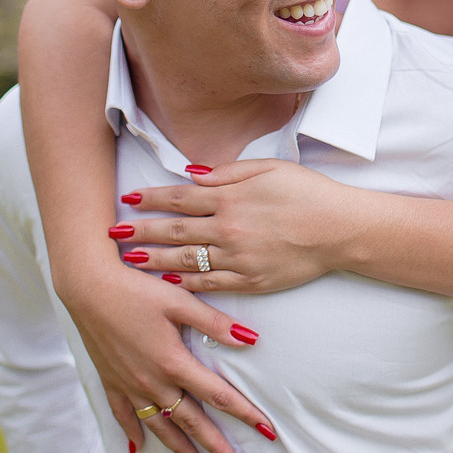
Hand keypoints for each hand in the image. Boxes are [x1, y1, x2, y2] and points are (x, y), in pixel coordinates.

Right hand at [57, 255, 274, 452]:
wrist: (87, 286)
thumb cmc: (136, 288)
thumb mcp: (179, 300)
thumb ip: (214, 323)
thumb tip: (250, 338)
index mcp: (173, 362)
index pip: (218, 396)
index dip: (246, 414)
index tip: (267, 431)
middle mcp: (152, 381)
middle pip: (191, 421)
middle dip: (215, 447)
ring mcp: (129, 385)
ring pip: (160, 426)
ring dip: (180, 450)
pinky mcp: (110, 381)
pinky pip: (123, 415)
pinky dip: (133, 433)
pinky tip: (139, 449)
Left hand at [110, 159, 358, 292]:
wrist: (340, 229)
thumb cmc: (308, 192)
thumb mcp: (269, 168)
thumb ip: (227, 172)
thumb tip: (190, 174)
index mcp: (231, 197)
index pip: (180, 197)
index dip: (151, 198)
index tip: (128, 199)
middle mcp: (228, 229)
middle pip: (174, 230)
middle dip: (141, 232)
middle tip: (113, 234)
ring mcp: (237, 258)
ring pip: (185, 260)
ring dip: (153, 260)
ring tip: (128, 261)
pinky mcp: (250, 281)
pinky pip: (209, 283)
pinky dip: (185, 283)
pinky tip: (167, 282)